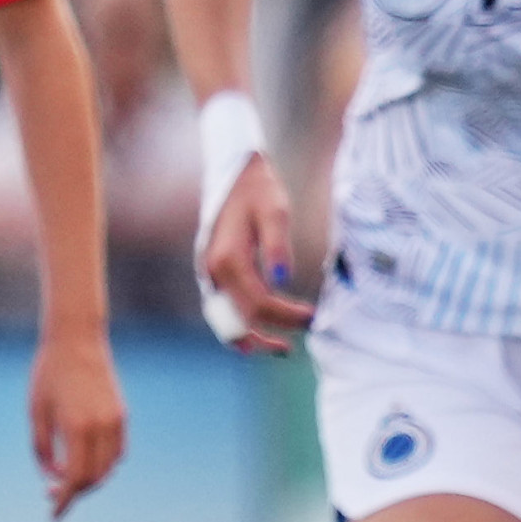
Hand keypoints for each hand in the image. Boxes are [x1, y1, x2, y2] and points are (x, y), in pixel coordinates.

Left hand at [29, 327, 126, 520]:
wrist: (76, 341)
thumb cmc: (48, 374)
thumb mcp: (35, 412)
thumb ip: (41, 448)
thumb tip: (52, 475)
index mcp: (77, 427)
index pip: (74, 477)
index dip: (64, 500)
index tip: (54, 514)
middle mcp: (102, 427)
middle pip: (94, 477)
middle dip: (74, 491)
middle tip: (50, 493)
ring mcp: (116, 421)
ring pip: (108, 467)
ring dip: (89, 478)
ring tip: (65, 476)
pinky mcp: (121, 415)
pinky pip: (117, 451)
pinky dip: (103, 464)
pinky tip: (83, 460)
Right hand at [199, 155, 312, 352]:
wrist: (234, 173)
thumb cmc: (259, 190)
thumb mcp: (275, 211)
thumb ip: (277, 245)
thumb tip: (285, 279)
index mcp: (228, 258)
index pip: (258, 303)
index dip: (286, 316)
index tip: (312, 317)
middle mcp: (212, 271)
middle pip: (238, 320)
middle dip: (266, 336)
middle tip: (293, 347)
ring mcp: (208, 273)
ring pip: (223, 320)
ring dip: (248, 338)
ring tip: (278, 348)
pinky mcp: (211, 273)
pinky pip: (221, 309)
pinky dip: (238, 324)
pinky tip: (259, 328)